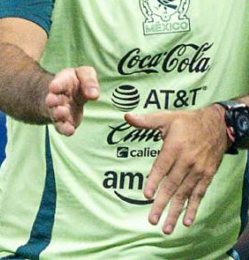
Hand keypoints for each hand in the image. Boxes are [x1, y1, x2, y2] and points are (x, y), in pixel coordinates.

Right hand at [45, 66, 98, 135]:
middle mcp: (57, 96)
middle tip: (50, 100)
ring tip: (62, 112)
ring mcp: (59, 110)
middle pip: (53, 98)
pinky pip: (62, 127)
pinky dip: (65, 129)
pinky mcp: (64, 122)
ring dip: (58, 114)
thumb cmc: (76, 82)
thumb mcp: (84, 74)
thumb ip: (90, 81)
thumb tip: (94, 95)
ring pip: (56, 114)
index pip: (59, 82)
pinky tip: (70, 130)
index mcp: (63, 81)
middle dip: (52, 100)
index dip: (57, 84)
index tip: (53, 87)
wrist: (66, 95)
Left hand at [124, 106, 226, 233]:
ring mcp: (198, 171)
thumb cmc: (187, 122)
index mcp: (175, 147)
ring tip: (166, 227)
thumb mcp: (166, 117)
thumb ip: (147, 120)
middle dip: (161, 203)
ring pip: (184, 194)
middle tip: (151, 219)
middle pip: (172, 185)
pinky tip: (186, 221)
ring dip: (175, 211)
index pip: (162, 167)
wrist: (217, 126)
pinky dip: (192, 208)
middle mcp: (187, 161)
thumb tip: (126, 116)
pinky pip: (199, 194)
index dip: (154, 181)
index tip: (147, 195)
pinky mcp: (207, 176)